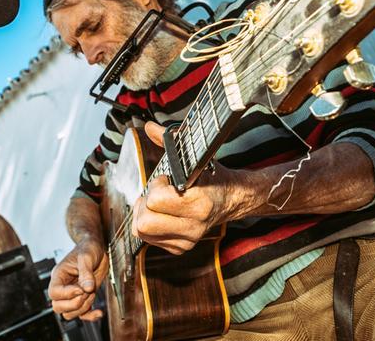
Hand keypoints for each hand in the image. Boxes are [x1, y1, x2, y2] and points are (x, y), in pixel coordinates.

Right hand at [48, 238, 108, 320]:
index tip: (81, 288)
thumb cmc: (88, 248)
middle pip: (58, 307)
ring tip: (92, 293)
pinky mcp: (83, 298)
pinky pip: (82, 315)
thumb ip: (86, 272)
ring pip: (69, 313)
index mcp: (59, 275)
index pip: (54, 292)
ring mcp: (73, 294)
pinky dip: (90, 316)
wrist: (98, 248)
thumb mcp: (87, 256)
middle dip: (75, 303)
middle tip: (87, 292)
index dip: (67, 294)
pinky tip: (99, 312)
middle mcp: (64, 286)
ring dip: (83, 308)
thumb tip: (87, 288)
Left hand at [133, 122, 236, 254]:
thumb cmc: (211, 177)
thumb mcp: (194, 156)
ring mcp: (188, 239)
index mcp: (199, 203)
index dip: (155, 186)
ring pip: (143, 232)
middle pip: (144, 222)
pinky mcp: (181, 248)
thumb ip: (169, 141)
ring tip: (156, 203)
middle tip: (155, 193)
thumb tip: (149, 127)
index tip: (165, 179)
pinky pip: (149, 240)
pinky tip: (161, 214)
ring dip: (144, 215)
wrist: (231, 199)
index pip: (155, 201)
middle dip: (144, 204)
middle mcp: (194, 225)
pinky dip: (150, 226)